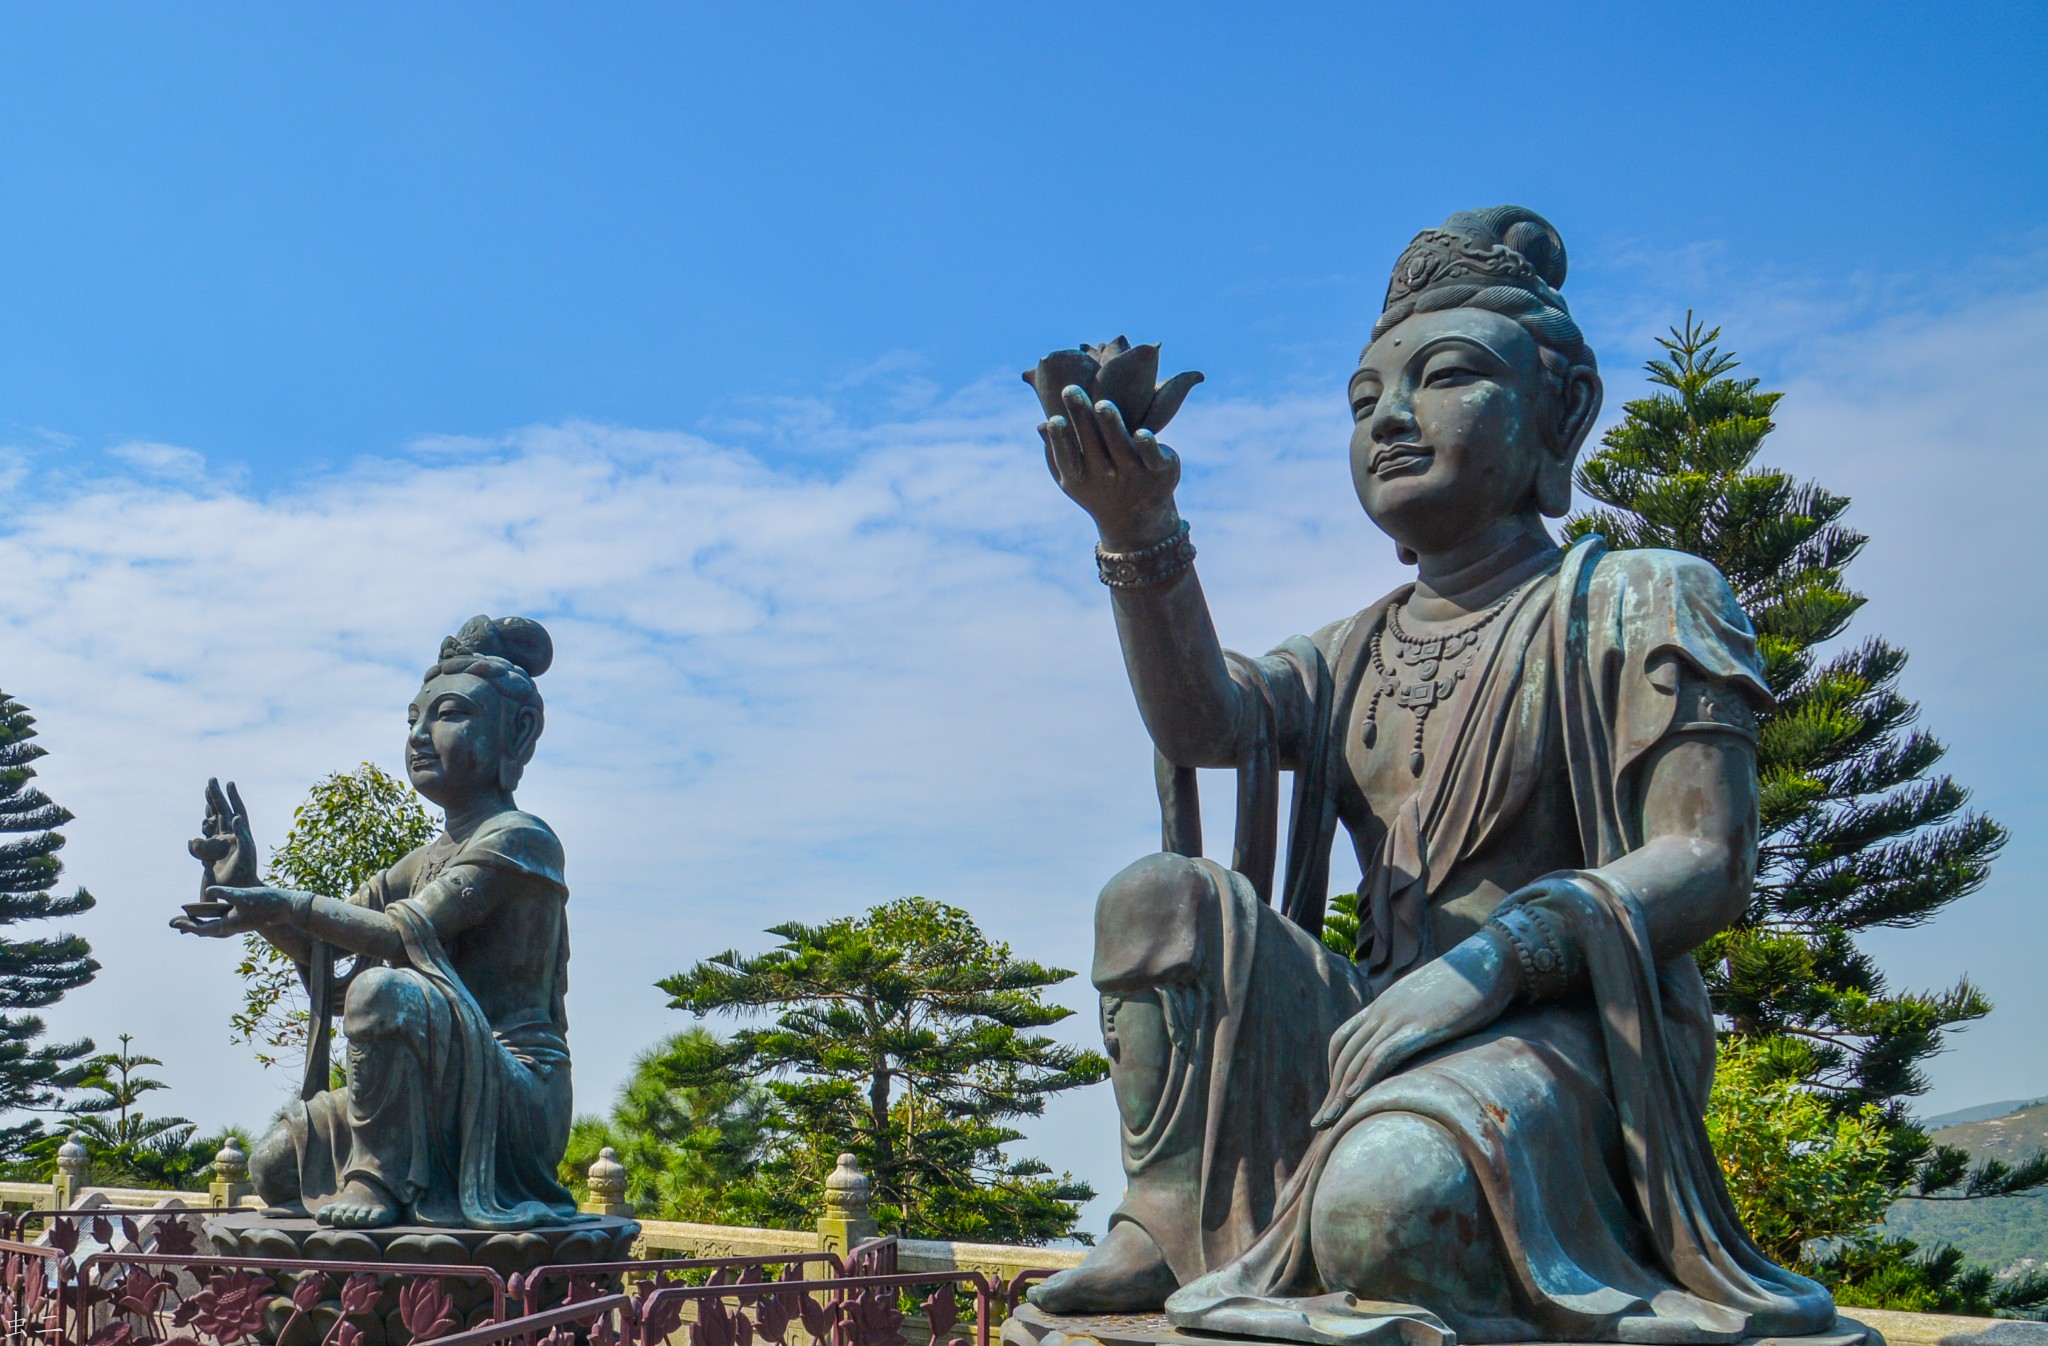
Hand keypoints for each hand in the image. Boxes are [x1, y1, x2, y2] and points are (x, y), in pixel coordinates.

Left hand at [171, 884, 302, 938]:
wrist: (287, 907)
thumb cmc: (266, 902)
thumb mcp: (242, 895)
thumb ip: (223, 893)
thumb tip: (208, 891)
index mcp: (230, 924)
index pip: (203, 928)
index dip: (187, 925)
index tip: (173, 922)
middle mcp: (232, 925)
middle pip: (206, 928)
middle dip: (190, 925)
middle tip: (174, 922)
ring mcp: (239, 921)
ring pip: (214, 924)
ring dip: (200, 921)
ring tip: (189, 917)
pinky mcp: (244, 915)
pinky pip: (223, 919)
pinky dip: (213, 916)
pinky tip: (212, 909)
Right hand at [188, 778, 258, 890]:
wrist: (237, 890)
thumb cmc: (245, 873)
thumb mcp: (246, 853)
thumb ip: (242, 834)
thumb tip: (238, 816)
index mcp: (241, 834)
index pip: (236, 811)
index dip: (233, 797)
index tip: (229, 783)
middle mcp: (231, 837)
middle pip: (223, 812)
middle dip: (217, 796)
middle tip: (212, 780)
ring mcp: (221, 844)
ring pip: (214, 822)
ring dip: (210, 808)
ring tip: (209, 793)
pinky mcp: (212, 854)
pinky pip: (205, 837)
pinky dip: (203, 826)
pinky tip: (203, 824)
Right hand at [1040, 388, 1183, 551]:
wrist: (1138, 519)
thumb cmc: (1098, 488)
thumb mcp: (1074, 475)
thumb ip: (1056, 452)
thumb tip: (1041, 426)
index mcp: (1080, 478)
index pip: (1067, 458)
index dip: (1060, 440)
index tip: (1054, 419)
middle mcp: (1105, 477)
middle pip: (1091, 445)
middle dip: (1080, 417)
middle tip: (1070, 390)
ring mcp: (1133, 474)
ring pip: (1120, 446)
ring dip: (1111, 425)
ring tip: (1102, 405)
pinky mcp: (1159, 470)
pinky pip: (1153, 458)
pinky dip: (1148, 447)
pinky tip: (1141, 434)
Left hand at [1311, 928, 1520, 1128]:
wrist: (1490, 960)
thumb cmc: (1467, 984)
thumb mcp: (1431, 1004)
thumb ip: (1415, 1021)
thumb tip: (1417, 1041)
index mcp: (1384, 1005)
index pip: (1344, 1039)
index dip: (1335, 1069)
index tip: (1334, 1097)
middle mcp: (1383, 1011)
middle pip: (1345, 1054)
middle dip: (1331, 1091)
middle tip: (1320, 1123)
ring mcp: (1399, 1017)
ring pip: (1358, 1057)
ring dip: (1340, 1092)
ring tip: (1328, 1122)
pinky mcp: (1420, 1025)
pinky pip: (1384, 1052)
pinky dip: (1365, 1075)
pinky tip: (1354, 1097)